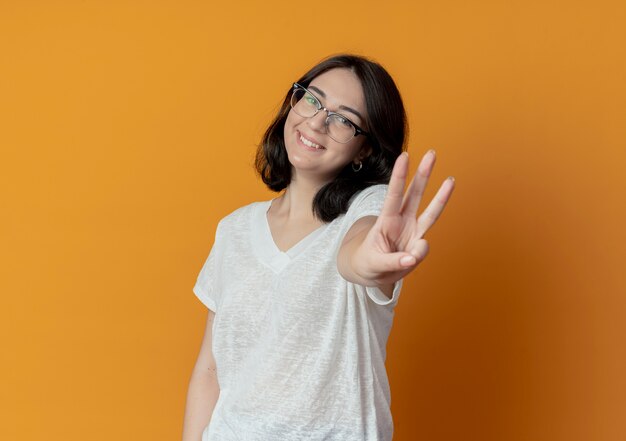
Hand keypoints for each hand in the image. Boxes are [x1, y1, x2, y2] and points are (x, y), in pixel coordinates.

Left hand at [352, 150, 454, 285]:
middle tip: (432, 153)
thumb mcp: (373, 264)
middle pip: (414, 194)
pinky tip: (408, 259)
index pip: (393, 194)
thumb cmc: (368, 263)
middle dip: (423, 173)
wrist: (371, 273)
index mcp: (385, 220)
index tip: (405, 156)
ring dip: (441, 195)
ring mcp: (412, 231)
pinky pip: (426, 245)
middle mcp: (401, 221)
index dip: (399, 176)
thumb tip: (414, 256)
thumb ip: (394, 261)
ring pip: (429, 211)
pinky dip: (420, 254)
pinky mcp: (419, 245)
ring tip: (451, 179)